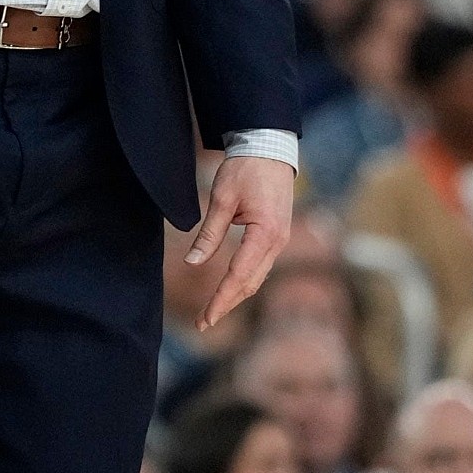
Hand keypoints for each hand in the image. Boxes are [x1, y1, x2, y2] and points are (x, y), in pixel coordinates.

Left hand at [186, 154, 294, 332]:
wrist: (269, 149)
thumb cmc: (245, 170)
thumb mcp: (222, 199)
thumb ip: (209, 234)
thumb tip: (192, 263)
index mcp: (265, 234)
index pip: (239, 276)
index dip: (221, 300)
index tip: (205, 318)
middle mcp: (278, 243)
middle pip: (250, 283)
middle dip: (226, 305)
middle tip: (202, 323)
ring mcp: (280, 241)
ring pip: (257, 277)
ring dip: (235, 296)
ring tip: (212, 312)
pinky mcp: (276, 236)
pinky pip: (260, 266)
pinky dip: (244, 281)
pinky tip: (229, 290)